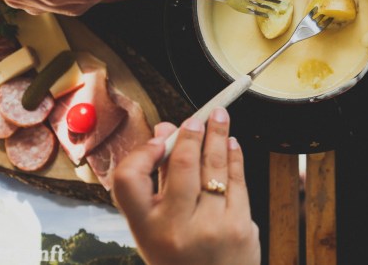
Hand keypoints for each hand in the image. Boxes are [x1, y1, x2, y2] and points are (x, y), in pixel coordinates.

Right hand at [112, 108, 260, 264]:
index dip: (141, 153)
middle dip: (192, 134)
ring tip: (220, 117)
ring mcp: (211, 227)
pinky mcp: (240, 226)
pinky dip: (235, 156)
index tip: (158, 139)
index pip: (128, 180)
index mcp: (146, 229)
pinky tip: (232, 143)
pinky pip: (238, 180)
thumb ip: (159, 179)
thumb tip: (164, 131)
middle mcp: (176, 228)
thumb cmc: (181, 257)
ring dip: (218, 135)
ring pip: (215, 167)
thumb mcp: (156, 229)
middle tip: (198, 117)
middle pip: (182, 164)